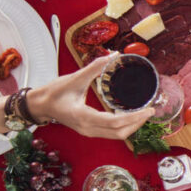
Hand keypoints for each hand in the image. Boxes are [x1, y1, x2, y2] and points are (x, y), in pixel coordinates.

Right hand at [22, 53, 154, 138]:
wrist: (39, 105)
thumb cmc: (53, 92)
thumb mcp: (74, 78)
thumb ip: (94, 67)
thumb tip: (114, 55)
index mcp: (83, 117)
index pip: (114, 122)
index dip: (134, 118)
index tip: (149, 110)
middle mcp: (87, 128)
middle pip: (119, 133)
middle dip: (138, 123)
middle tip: (151, 110)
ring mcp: (88, 132)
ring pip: (116, 136)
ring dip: (132, 126)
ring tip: (144, 113)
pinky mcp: (89, 130)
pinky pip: (111, 133)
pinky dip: (124, 126)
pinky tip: (131, 116)